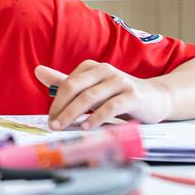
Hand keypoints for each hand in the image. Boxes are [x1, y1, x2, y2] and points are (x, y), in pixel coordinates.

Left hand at [36, 62, 172, 130]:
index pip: (67, 84)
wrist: (157, 98)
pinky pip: (111, 106)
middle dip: (61, 108)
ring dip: (73, 114)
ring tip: (63, 127)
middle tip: (52, 125)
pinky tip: (87, 127)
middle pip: (74, 87)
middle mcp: (105, 70)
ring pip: (90, 97)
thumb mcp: (92, 88)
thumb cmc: (119, 95)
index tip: (50, 120)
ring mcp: (120, 82)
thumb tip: (38, 70)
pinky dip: (97, 118)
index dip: (56, 102)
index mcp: (92, 67)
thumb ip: (66, 82)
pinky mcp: (133, 96)